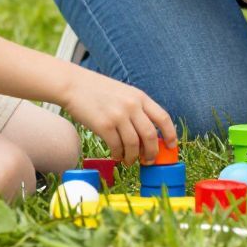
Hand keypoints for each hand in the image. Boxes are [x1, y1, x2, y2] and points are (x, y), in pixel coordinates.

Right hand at [61, 69, 176, 163]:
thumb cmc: (99, 91)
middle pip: (150, 135)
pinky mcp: (104, 125)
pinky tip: (117, 156)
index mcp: (140, 97)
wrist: (74, 85)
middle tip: (148, 160)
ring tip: (129, 161)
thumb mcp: (125, 93)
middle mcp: (132, 106)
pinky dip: (119, 155)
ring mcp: (118, 115)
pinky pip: (117, 147)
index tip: (172, 146)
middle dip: (152, 152)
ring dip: (133, 157)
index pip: (163, 118)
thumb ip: (137, 109)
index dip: (171, 134)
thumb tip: (147, 135)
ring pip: (134, 144)